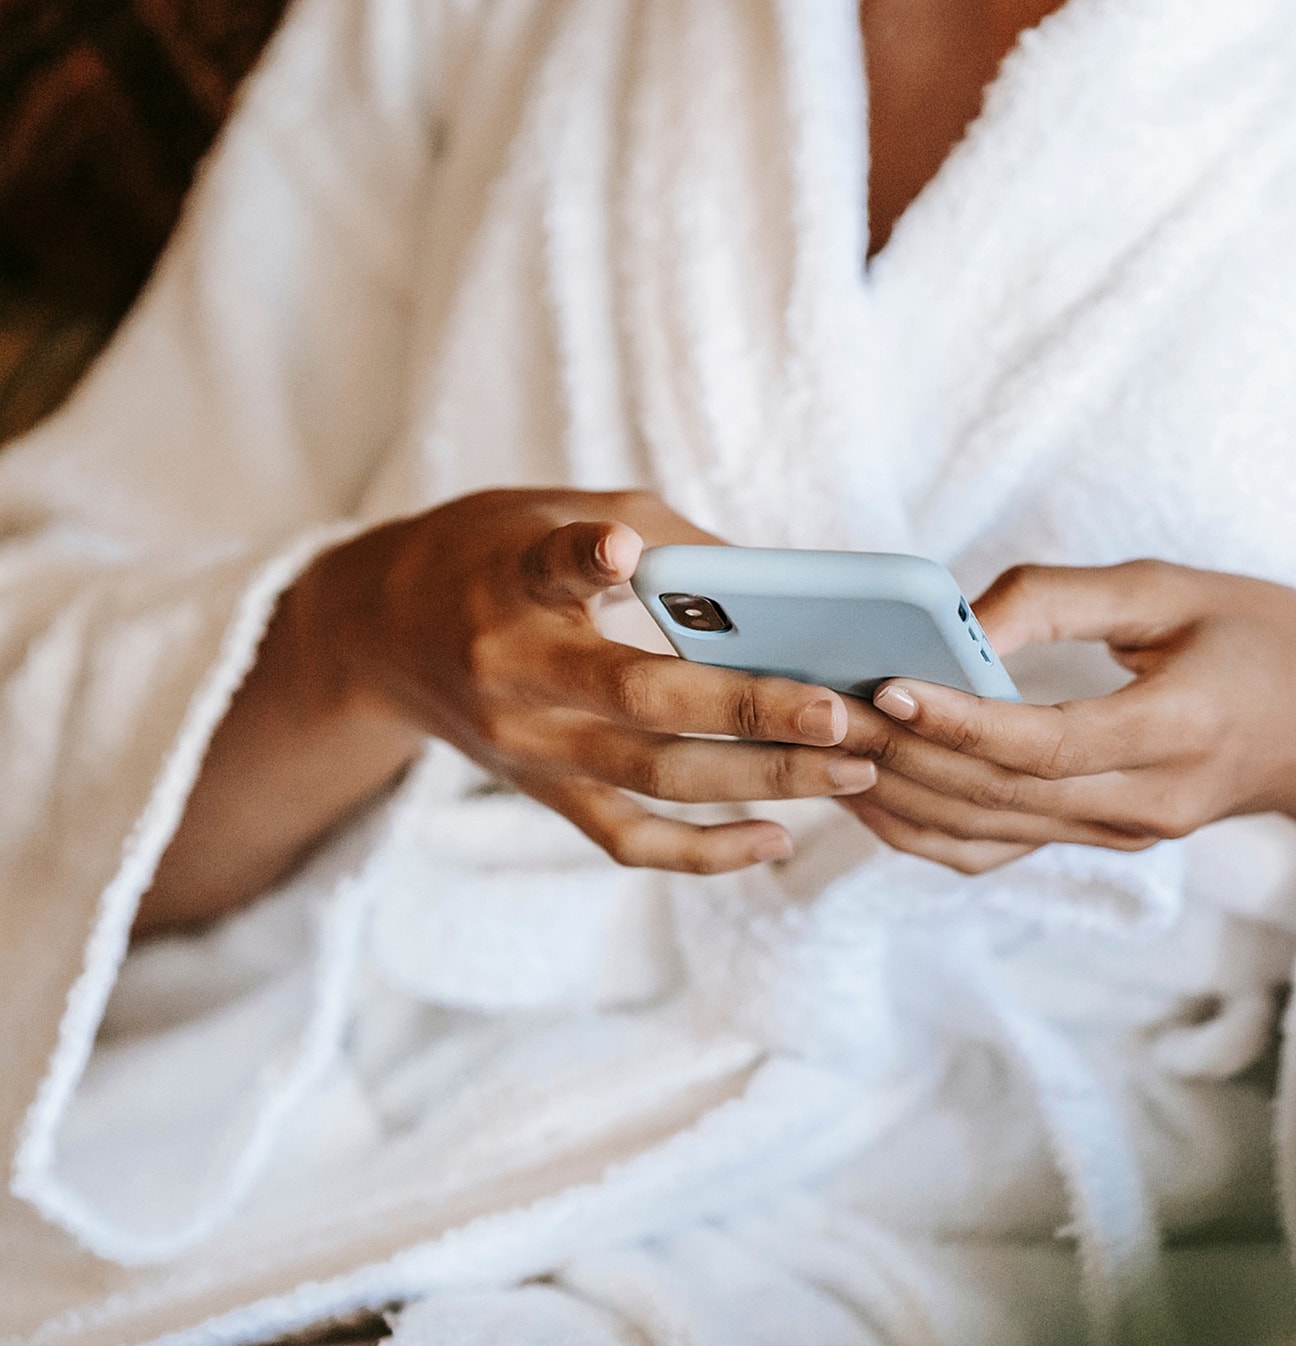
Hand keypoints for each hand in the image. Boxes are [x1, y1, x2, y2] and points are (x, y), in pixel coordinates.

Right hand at [293, 489, 878, 872]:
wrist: (377, 632)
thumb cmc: (493, 553)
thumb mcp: (557, 510)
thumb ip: (668, 539)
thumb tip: (785, 587)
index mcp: (512, 582)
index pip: (547, 569)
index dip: (585, 559)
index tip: (619, 549)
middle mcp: (514, 672)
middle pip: (640, 700)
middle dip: (751, 710)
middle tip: (842, 714)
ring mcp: (528, 746)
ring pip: (653, 778)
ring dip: (762, 781)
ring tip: (852, 771)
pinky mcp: (541, 791)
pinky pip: (626, 839)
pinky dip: (703, 851)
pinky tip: (776, 840)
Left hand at [833, 561, 1295, 925]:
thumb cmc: (1268, 640)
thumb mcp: (1179, 587)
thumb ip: (1066, 597)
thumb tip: (959, 621)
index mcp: (1180, 730)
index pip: (1048, 743)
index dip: (961, 721)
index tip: (887, 685)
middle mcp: (1148, 801)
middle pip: (999, 797)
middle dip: (902, 756)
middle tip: (822, 708)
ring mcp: (1125, 834)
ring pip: (986, 835)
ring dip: (899, 795)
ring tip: (827, 742)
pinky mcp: (1106, 842)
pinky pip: (998, 850)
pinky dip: (926, 828)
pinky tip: (873, 788)